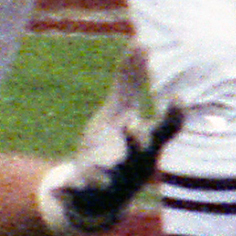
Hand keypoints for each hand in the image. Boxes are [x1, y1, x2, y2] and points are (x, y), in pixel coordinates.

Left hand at [37, 44, 183, 234]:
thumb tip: (141, 41)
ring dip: (101, 174)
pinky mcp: (85, 193)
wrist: (98, 193)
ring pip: (109, 179)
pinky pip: (77, 194)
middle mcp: (133, 164)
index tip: (180, 97)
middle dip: (137, 140)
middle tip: (133, 126)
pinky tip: (55, 191)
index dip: (174, 116)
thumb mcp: (121, 111)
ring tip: (97, 175)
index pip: (166, 130)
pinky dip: (67, 192)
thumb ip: (130, 80)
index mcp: (146, 144)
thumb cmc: (117, 143)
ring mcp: (110, 181)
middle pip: (141, 154)